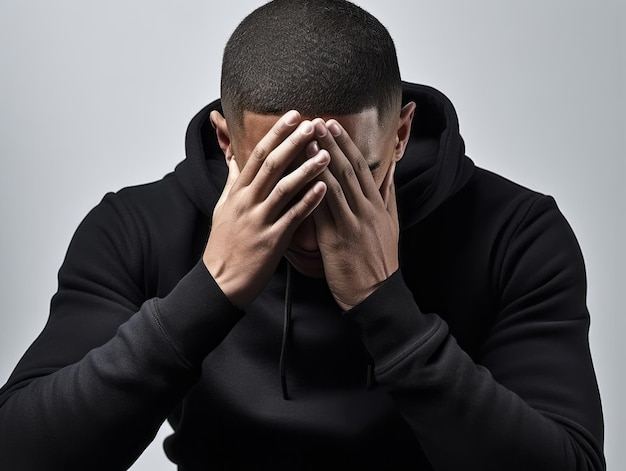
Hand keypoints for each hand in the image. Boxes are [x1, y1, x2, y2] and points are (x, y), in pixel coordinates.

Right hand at [203, 111, 329, 308]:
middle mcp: (246, 202)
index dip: (276, 134)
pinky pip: (292, 217)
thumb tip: (235, 158)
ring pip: (283, 188)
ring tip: (326, 154)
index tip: (293, 116)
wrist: (220, 281)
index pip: (257, 155)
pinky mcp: (271, 241)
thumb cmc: (224, 245)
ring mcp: (258, 221)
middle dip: (292, 142)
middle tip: (313, 124)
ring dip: (306, 169)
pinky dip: (308, 201)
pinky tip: (324, 188)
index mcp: (237, 192)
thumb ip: (233, 181)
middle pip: (271, 165)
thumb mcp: (223, 208)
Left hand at [312, 119, 399, 310]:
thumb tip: (390, 169)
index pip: (361, 167)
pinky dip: (312, 192)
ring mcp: (351, 224)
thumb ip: (388, 194)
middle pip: (347, 170)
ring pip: (336, 185)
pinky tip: (301, 177)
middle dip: (331, 143)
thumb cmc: (380, 259)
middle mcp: (366, 210)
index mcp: (377, 205)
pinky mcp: (336, 240)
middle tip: (315, 121)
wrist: (377, 293)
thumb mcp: (391, 223)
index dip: (346, 144)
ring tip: (306, 139)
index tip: (333, 124)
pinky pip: (322, 212)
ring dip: (320, 160)